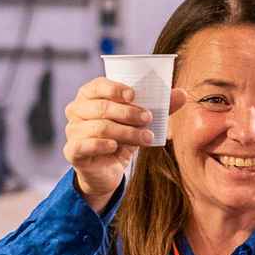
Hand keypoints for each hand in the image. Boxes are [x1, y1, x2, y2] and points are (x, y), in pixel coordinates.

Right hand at [62, 76, 188, 212]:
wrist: (108, 169)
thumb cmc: (122, 137)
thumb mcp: (140, 121)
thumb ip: (159, 107)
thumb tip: (182, 94)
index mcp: (89, 95)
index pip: (97, 85)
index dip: (115, 88)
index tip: (135, 95)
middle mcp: (76, 110)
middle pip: (101, 107)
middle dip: (128, 113)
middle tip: (148, 118)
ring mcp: (72, 130)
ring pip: (99, 127)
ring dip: (126, 132)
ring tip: (145, 138)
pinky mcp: (72, 151)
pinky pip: (84, 145)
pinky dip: (102, 145)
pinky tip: (116, 148)